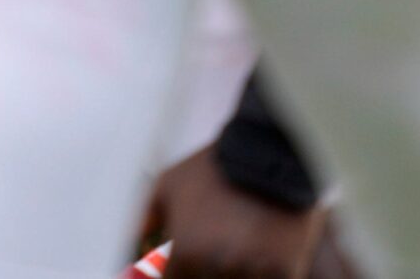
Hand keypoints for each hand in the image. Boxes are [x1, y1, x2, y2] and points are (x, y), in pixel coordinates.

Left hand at [139, 147, 328, 278]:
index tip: (181, 265)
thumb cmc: (212, 169)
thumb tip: (133, 252)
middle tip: (216, 244)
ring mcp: (255, 271)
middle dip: (204, 273)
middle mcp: (218, 265)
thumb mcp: (167, 187)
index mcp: (185, 251)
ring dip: (234, 273)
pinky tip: (259, 253)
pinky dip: (262, 275)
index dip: (176, 274)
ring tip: (237, 243)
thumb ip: (144, 221)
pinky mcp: (287, 270)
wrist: (268, 152)